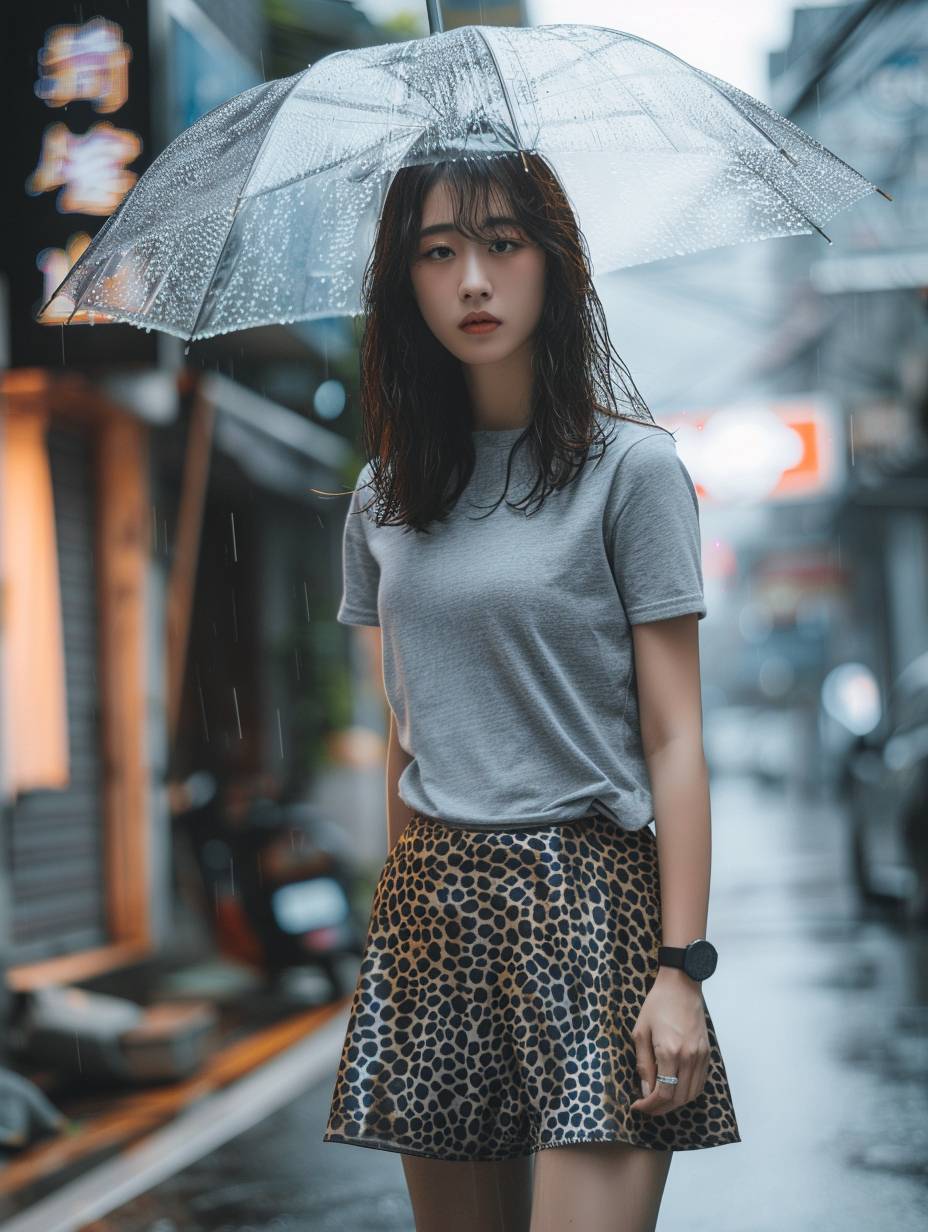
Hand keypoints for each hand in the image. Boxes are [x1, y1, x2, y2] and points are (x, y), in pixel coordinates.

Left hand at [628, 968, 710, 1116]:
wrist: (681, 986)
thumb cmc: (657, 1005)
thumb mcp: (641, 1032)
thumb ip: (643, 1064)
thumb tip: (645, 1090)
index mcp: (670, 1052)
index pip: (663, 1093)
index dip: (649, 1106)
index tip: (638, 1107)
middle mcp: (689, 1058)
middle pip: (678, 1098)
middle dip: (661, 1109)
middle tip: (646, 1108)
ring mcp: (701, 1056)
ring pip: (691, 1094)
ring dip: (675, 1103)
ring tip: (659, 1102)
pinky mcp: (707, 1053)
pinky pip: (700, 1083)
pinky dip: (688, 1092)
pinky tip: (675, 1090)